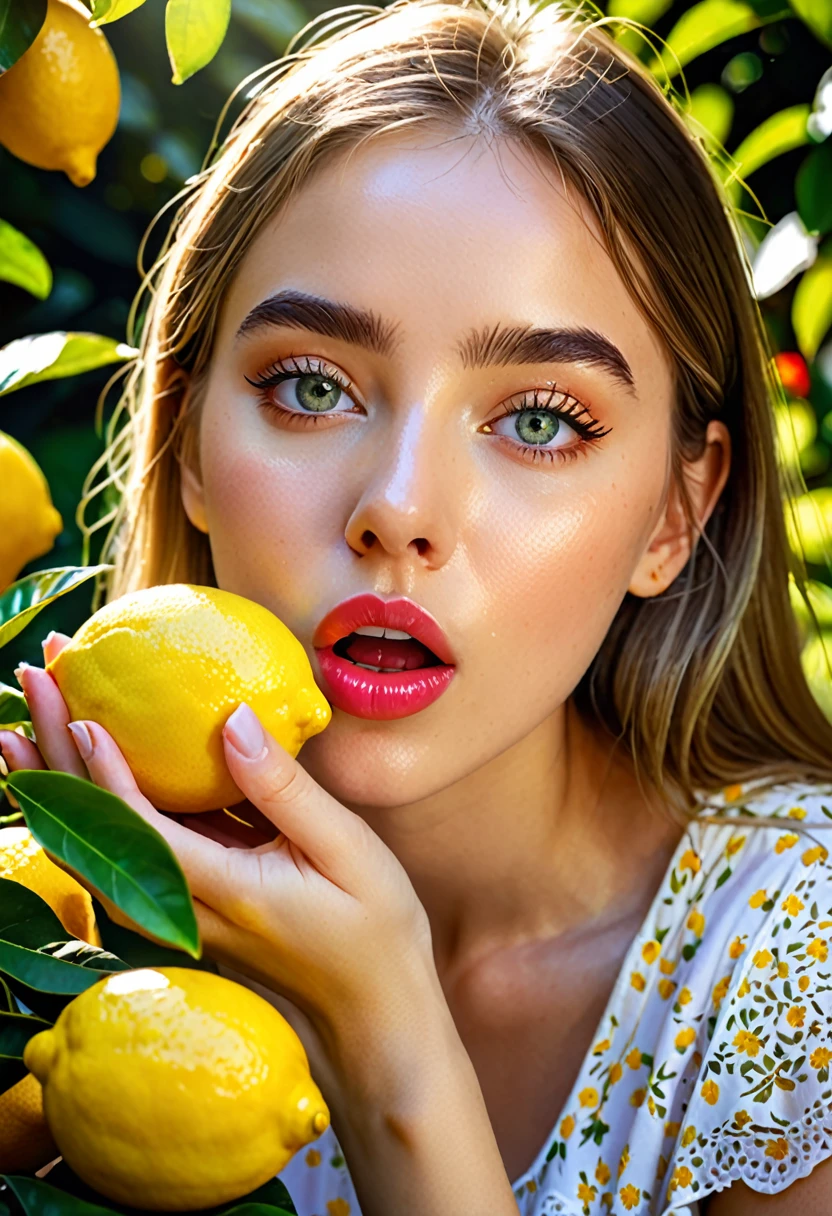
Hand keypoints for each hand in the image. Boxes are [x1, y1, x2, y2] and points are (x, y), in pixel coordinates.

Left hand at [0, 634, 440, 1099]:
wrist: (373, 1016)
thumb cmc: (374, 934)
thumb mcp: (346, 850)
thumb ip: (285, 788)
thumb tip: (232, 718)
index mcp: (222, 891)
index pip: (139, 829)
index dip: (102, 770)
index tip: (79, 710)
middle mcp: (184, 907)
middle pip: (95, 832)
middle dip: (57, 754)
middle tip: (34, 676)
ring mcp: (181, 911)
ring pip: (98, 845)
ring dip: (60, 780)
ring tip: (26, 722)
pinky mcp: (191, 905)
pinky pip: (128, 853)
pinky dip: (94, 807)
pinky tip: (84, 769)